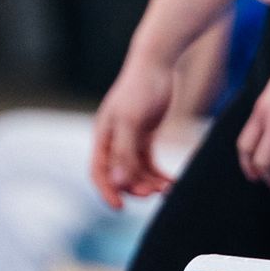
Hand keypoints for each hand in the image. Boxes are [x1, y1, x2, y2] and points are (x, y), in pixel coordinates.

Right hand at [91, 53, 177, 207]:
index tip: (119, 208)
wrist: (157, 62)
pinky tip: (171, 181)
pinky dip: (158, 173)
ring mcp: (129, 137)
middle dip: (135, 187)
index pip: (98, 171)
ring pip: (135, 171)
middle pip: (119, 174)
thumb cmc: (140, 88)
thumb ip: (123, 152)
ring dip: (149, 182)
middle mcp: (113, 139)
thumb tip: (116, 182)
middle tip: (154, 193)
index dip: (106, 191)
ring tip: (167, 188)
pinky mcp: (145, 134)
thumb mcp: (131, 121)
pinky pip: (148, 162)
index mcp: (103, 135)